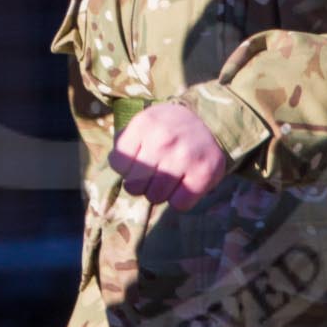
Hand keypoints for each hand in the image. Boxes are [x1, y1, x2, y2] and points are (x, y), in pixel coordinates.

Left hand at [108, 103, 230, 210]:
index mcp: (144, 124)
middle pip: (135, 185)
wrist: (209, 121)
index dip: (126, 168)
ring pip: (155, 197)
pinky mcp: (204, 173)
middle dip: (140, 184)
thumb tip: (117, 167)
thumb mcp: (143, 123)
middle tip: (153, 174)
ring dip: (159, 193)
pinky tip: (183, 185)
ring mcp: (185, 157)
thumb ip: (125, 143)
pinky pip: (180, 204)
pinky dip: (179, 200)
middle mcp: (164, 139)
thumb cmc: (168, 128)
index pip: (118, 165)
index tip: (138, 161)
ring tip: (168, 179)